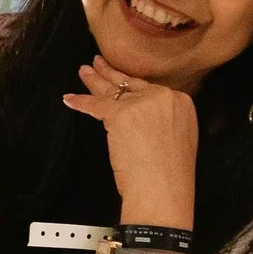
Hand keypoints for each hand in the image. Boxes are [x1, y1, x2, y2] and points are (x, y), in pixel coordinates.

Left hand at [62, 58, 197, 226]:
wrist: (164, 190)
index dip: (133, 87)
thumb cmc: (170, 174)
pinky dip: (80, 102)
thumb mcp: (179, 138)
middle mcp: (163, 97)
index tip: (123, 81)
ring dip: (95, 80)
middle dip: (112, 74)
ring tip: (84, 71)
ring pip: (112, 90)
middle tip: (98, 63)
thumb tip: (146, 121)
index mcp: (182, 102)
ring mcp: (141, 104)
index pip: (151, 90)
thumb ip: (165, 122)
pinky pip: (95, 105)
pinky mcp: (119, 114)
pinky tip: (71, 99)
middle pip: (130, 84)